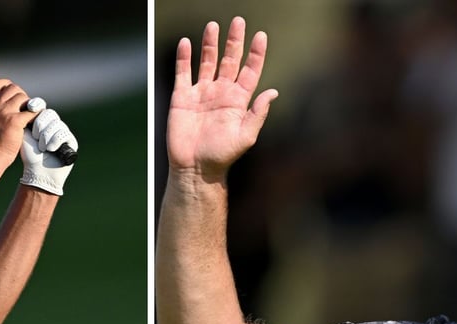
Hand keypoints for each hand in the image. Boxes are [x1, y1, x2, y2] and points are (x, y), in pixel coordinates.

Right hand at [0, 79, 33, 166]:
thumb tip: (6, 101)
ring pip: (24, 97)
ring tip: (29, 117)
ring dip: (29, 105)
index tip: (13, 95)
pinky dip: (36, 115)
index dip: (7, 85)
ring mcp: (4, 112)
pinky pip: (32, 110)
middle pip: (13, 88)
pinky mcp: (15, 121)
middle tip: (24, 108)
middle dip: (22, 95)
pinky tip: (34, 123)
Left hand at [20, 99, 77, 195]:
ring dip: (46, 137)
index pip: (43, 109)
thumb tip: (24, 102)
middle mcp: (55, 126)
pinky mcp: (72, 142)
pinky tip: (50, 150)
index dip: (37, 107)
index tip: (31, 108)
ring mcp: (64, 133)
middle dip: (40, 126)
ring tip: (42, 148)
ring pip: (56, 124)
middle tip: (35, 138)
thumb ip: (24, 118)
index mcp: (44, 122)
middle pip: (50, 114)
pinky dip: (54, 142)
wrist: (38, 172)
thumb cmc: (30, 155)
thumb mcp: (24, 134)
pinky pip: (64, 134)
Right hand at [166, 17, 278, 180]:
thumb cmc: (222, 156)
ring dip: (210, 44)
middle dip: (234, 41)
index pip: (250, 71)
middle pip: (229, 60)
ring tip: (213, 25)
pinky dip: (184, 58)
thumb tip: (273, 92)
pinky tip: (186, 43)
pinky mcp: (182, 98)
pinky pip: (183, 73)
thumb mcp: (246, 136)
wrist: (195, 169)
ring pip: (207, 62)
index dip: (255, 53)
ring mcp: (201, 94)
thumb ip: (257, 113)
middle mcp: (221, 93)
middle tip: (238, 21)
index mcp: (238, 100)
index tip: (260, 36)